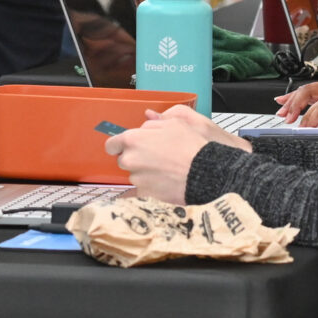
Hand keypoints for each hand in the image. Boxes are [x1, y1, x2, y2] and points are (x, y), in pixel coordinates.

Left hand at [101, 105, 249, 203]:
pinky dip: (147, 187)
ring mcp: (137, 179)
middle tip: (153, 156)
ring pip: (134, 175)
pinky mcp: (146, 194)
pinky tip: (158, 183)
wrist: (205, 172)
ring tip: (164, 169)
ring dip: (143, 172)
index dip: (119, 145)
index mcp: (133, 140)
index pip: (112, 144)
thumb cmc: (191, 145)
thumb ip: (154, 122)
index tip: (124, 147)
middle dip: (134, 158)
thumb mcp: (175, 123)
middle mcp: (131, 160)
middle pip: (124, 160)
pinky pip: (139, 191)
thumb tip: (145, 123)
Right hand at [278, 78, 317, 124]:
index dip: (310, 116)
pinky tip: (283, 100)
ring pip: (306, 91)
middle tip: (287, 118)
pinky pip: (308, 93)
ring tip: (282, 111)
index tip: (303, 128)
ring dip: (291, 101)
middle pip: (309, 91)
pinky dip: (294, 97)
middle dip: (295, 105)